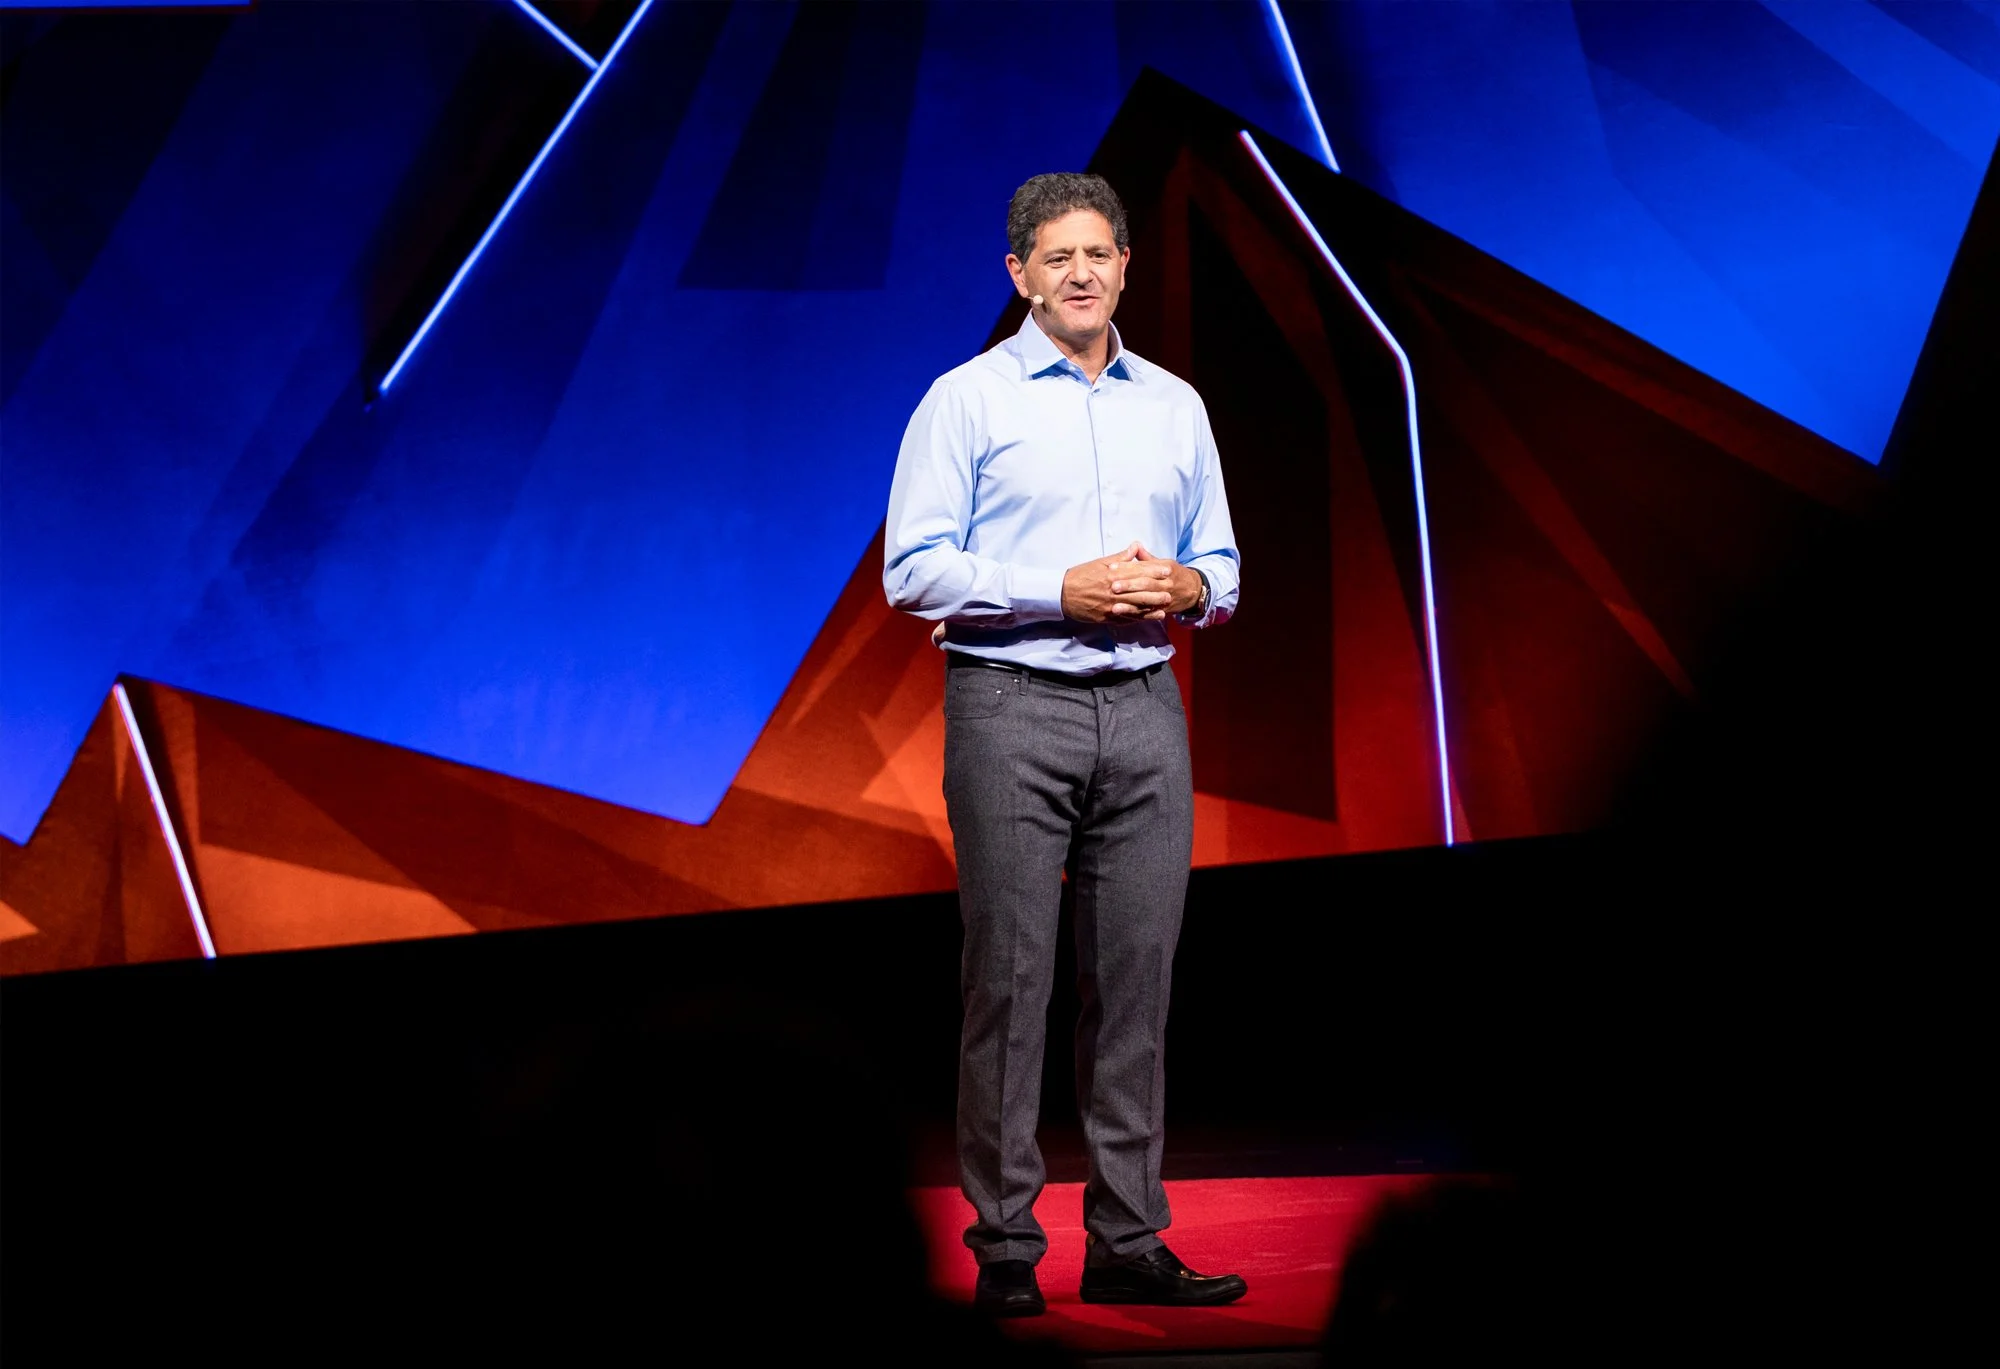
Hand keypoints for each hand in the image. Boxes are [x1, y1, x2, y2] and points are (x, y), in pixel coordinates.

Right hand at [1061, 542, 1200, 622]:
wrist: (1061, 594)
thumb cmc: (1080, 576)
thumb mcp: (1099, 563)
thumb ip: (1120, 557)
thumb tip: (1135, 546)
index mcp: (1112, 575)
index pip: (1138, 571)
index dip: (1154, 571)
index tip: (1167, 569)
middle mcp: (1113, 591)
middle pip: (1139, 591)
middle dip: (1157, 591)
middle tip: (1172, 591)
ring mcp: (1110, 606)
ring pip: (1135, 607)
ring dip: (1151, 607)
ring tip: (1165, 606)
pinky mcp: (1106, 617)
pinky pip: (1126, 619)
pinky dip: (1139, 619)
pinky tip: (1150, 618)